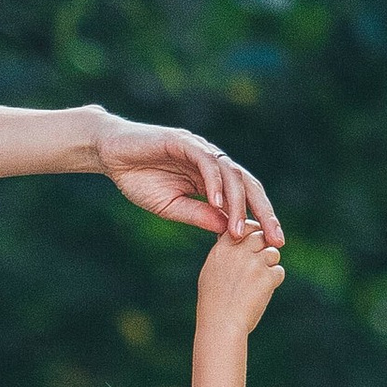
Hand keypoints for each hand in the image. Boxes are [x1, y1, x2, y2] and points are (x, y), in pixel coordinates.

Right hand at [94, 113, 279, 245]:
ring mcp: (200, 151)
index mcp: (211, 180)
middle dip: (264, 212)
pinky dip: (214, 183)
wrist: (111, 154)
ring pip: (231, 175)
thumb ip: (199, 215)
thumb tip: (228, 231)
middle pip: (248, 186)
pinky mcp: (184, 142)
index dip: (261, 219)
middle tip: (275, 239)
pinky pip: (206, 162)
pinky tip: (216, 203)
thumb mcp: (171, 207)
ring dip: (237, 203)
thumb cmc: (139, 179)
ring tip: (239, 230)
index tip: (274, 244)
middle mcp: (212, 164)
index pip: (244, 199)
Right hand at [196, 217, 285, 335]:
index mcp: (222, 249)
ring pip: (273, 253)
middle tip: (261, 264)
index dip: (253, 233)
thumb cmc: (214, 302)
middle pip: (261, 236)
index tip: (254, 243)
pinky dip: (273, 282)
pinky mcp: (267, 276)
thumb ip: (226, 254)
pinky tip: (262, 293)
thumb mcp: (211, 272)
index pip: (244, 227)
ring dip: (270, 265)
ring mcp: (254, 263)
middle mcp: (238, 252)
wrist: (221, 324)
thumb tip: (239, 243)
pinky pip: (279, 271)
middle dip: (264, 247)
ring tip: (259, 282)